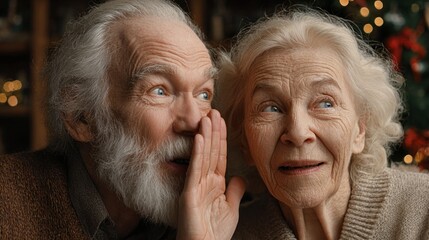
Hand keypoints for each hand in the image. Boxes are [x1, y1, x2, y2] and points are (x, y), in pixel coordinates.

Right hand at [177, 110, 245, 239]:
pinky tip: (199, 139)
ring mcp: (195, 186)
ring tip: (207, 118)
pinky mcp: (189, 193)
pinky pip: (194, 170)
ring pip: (202, 156)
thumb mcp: (231, 209)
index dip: (220, 138)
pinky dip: (197, 154)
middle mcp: (204, 181)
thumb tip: (239, 178)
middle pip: (210, 151)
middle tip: (213, 111)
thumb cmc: (215, 233)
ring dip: (205, 136)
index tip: (221, 121)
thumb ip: (234, 191)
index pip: (218, 156)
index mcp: (214, 183)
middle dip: (212, 131)